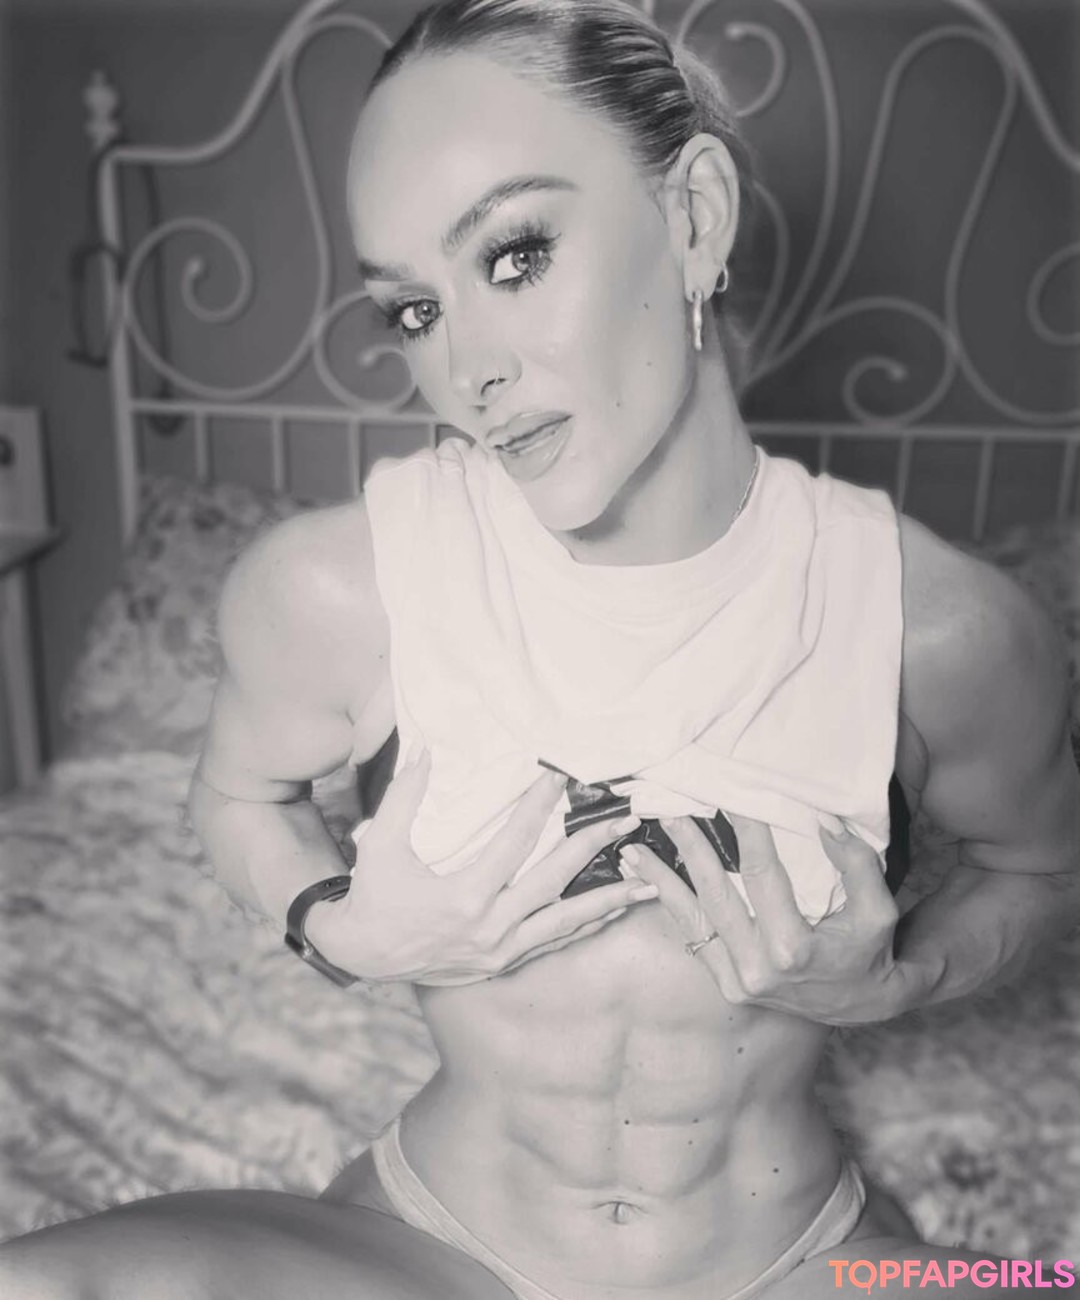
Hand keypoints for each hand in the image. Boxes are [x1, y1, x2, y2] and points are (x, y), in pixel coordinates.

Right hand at [310, 752, 657, 984]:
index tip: (563, 777)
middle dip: (593, 848)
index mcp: (463, 897)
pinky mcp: (502, 963)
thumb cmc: (374, 896)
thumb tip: (424, 750)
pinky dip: (584, 927)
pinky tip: (611, 913)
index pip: (515, 841)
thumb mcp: (381, 844)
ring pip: (565, 922)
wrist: (361, 954)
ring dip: (608, 902)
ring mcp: (500, 950)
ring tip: (647, 883)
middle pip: (555, 881)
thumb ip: (405, 795)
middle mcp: (490, 927)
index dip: (540, 805)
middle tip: (627, 822)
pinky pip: (552, 943)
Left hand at [623, 814, 922, 1024]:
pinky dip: (670, 908)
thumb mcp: (878, 912)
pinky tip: (647, 882)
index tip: (731, 795)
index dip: (748, 831)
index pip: (762, 875)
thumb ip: (857, 866)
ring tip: (631, 849)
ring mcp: (737, 981)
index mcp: (792, 949)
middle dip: (689, 848)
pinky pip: (693, 940)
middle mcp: (757, 969)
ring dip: (660, 880)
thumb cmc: (871, 953)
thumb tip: (825, 823)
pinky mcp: (727, 986)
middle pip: (714, 893)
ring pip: (692, 919)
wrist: (863, 1006)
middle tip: (668, 810)